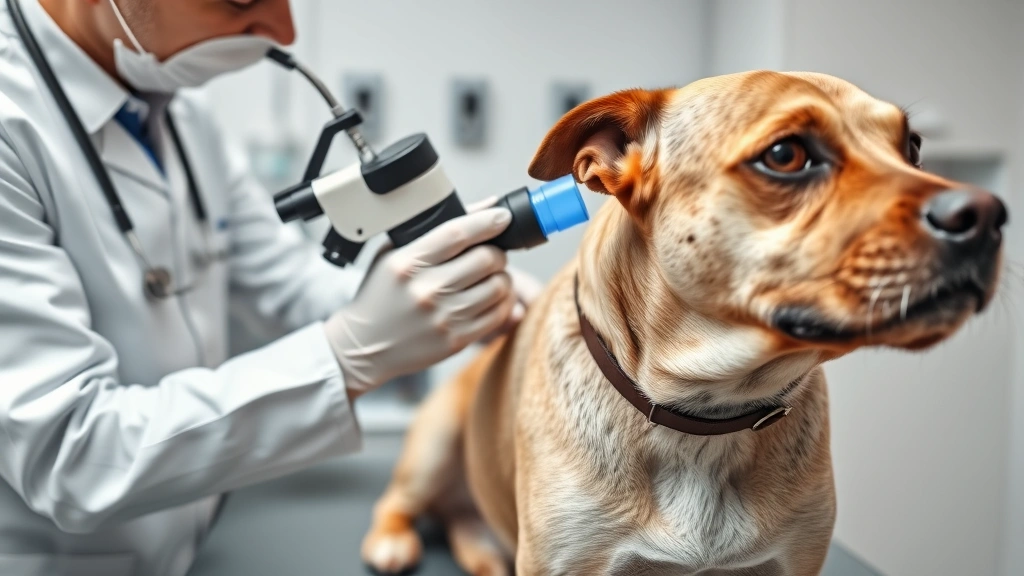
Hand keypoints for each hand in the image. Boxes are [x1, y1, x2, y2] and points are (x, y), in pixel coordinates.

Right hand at [324, 208, 516, 398]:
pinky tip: (493, 298)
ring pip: (498, 286)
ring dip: (503, 277)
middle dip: (497, 252)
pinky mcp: (455, 340)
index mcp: (407, 263)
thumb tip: (485, 207)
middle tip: (493, 254)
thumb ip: (435, 230)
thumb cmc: (380, 296)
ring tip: (492, 277)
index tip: (502, 216)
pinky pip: (497, 315)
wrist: (364, 347)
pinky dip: (503, 302)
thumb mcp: (393, 255)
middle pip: (485, 259)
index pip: (457, 233)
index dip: (486, 221)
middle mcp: (426, 290)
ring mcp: (443, 317)